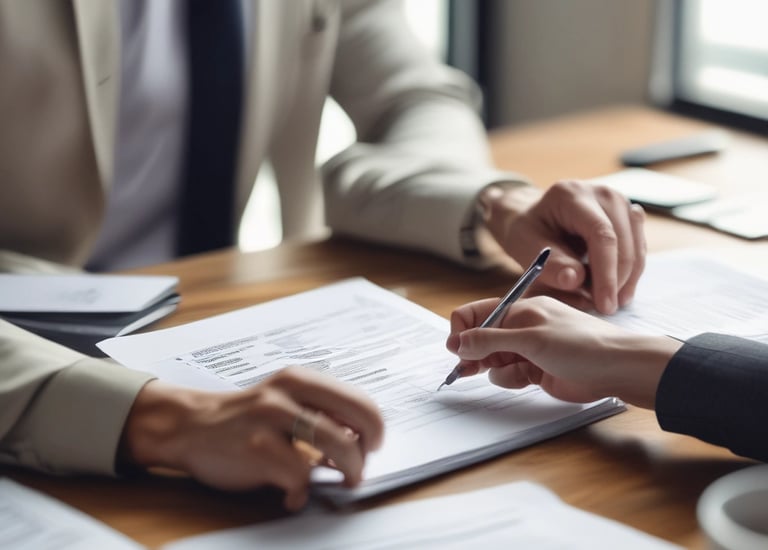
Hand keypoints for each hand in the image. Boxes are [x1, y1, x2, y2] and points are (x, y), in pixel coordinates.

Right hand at [120, 367, 383, 509]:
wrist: (191, 426)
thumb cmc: (245, 418)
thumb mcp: (284, 399)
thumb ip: (319, 411)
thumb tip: (362, 436)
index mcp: (300, 379)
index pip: (358, 398)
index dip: (375, 426)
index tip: (374, 444)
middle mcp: (288, 392)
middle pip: (358, 419)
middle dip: (368, 450)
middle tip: (362, 466)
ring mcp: (272, 419)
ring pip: (338, 447)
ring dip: (349, 471)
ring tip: (342, 480)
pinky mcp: (258, 449)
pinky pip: (301, 478)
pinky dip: (301, 493)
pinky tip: (291, 493)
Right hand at [446, 296, 681, 407]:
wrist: (618, 369)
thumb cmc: (581, 344)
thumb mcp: (531, 338)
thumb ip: (491, 340)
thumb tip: (457, 342)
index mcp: (519, 310)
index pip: (476, 314)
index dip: (462, 331)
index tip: (457, 350)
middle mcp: (520, 329)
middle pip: (480, 340)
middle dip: (473, 354)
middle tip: (465, 369)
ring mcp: (527, 351)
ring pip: (492, 362)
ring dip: (496, 369)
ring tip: (516, 371)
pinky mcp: (535, 372)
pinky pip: (508, 376)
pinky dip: (511, 380)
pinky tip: (528, 379)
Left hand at [478, 181, 645, 313]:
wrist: (535, 218)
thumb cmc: (528, 231)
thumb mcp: (525, 246)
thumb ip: (549, 264)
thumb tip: (574, 280)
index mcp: (572, 195)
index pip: (601, 234)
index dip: (606, 272)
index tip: (604, 304)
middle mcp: (601, 193)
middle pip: (623, 241)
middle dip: (617, 280)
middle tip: (605, 309)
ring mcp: (619, 202)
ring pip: (636, 246)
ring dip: (626, 279)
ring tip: (608, 302)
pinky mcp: (628, 215)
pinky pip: (638, 248)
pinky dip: (630, 272)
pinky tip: (615, 290)